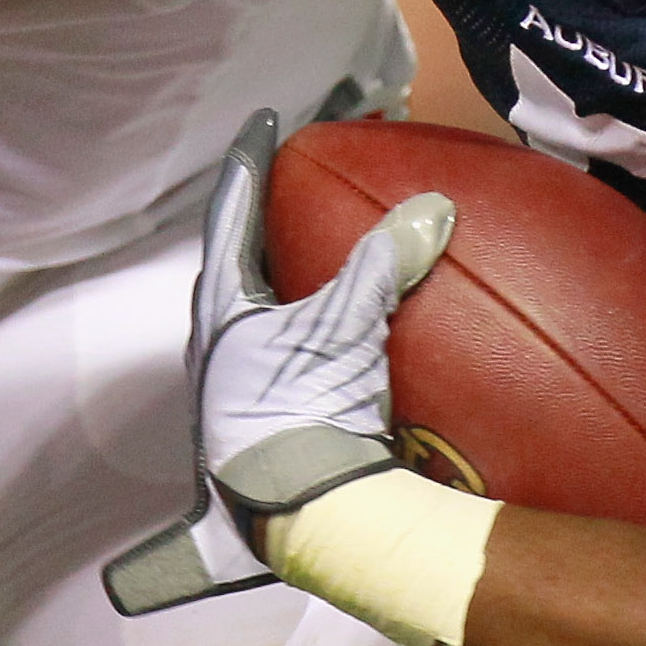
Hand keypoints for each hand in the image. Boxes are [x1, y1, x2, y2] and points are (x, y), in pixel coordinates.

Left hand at [106, 111, 452, 615]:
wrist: (302, 522)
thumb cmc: (303, 415)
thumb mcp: (343, 329)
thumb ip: (383, 264)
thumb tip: (430, 207)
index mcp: (220, 317)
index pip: (231, 220)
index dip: (249, 167)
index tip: (265, 123)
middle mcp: (215, 358)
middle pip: (234, 276)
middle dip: (258, 235)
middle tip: (286, 193)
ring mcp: (233, 408)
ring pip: (252, 330)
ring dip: (279, 298)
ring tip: (313, 269)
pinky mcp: (262, 447)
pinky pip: (284, 378)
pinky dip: (310, 352)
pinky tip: (340, 362)